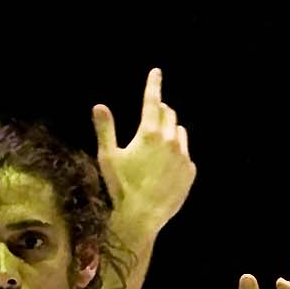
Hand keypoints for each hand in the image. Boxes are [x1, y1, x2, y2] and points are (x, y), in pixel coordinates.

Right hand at [92, 68, 196, 238]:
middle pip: (168, 113)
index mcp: (149, 133)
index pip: (153, 100)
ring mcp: (183, 156)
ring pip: (178, 132)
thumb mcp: (108, 156)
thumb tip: (99, 105)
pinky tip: (163, 167)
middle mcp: (170, 140)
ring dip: (169, 131)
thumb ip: (105, 129)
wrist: (142, 217)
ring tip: (155, 146)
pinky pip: (185, 153)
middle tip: (149, 119)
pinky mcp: (190, 171)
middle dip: (159, 111)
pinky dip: (176, 153)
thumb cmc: (120, 186)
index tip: (156, 71)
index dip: (153, 84)